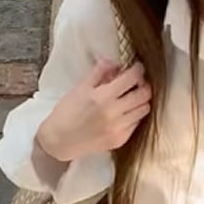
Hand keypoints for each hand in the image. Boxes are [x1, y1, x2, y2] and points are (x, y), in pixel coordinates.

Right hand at [36, 58, 151, 161]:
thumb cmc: (66, 113)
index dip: (138, 69)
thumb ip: (100, 72)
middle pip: (144, 94)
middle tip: (136, 83)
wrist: (59, 141)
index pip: (132, 78)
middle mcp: (114, 113)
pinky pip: (136, 124)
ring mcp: (118, 129)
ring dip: (141, 101)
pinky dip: (134, 115)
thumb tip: (116, 63)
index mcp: (103, 96)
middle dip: (143, 85)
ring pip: (144, 109)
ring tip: (131, 98)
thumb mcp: (80, 88)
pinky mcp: (120, 140)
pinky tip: (124, 113)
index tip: (136, 68)